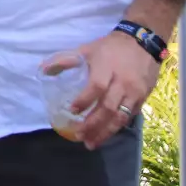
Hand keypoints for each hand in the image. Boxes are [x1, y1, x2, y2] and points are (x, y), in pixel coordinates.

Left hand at [68, 31, 162, 148]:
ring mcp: (135, 92)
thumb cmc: (111, 47)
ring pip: (120, 116)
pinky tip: (106, 134)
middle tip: (79, 135)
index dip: (84, 100)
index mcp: (106, 68)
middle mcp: (122, 82)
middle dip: (93, 124)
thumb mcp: (87, 49)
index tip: (72, 111)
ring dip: (105, 132)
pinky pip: (130, 116)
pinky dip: (117, 127)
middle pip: (108, 107)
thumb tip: (42, 70)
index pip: (96, 87)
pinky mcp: (143, 98)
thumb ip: (64, 60)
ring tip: (91, 143)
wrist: (143, 42)